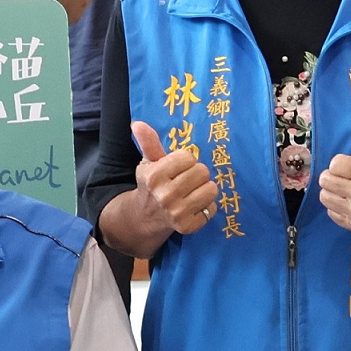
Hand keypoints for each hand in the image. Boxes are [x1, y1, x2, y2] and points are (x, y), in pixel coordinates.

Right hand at [131, 120, 216, 235]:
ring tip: (193, 192)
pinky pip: (212, 209)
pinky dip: (207, 207)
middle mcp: (165, 195)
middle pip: (202, 172)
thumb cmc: (153, 184)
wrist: (146, 216)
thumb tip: (138, 124)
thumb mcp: (149, 162)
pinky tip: (194, 207)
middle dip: (197, 174)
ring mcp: (176, 212)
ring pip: (211, 190)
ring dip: (205, 189)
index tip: (178, 167)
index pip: (188, 157)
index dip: (186, 161)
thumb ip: (148, 142)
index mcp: (154, 176)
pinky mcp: (187, 226)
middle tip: (188, 180)